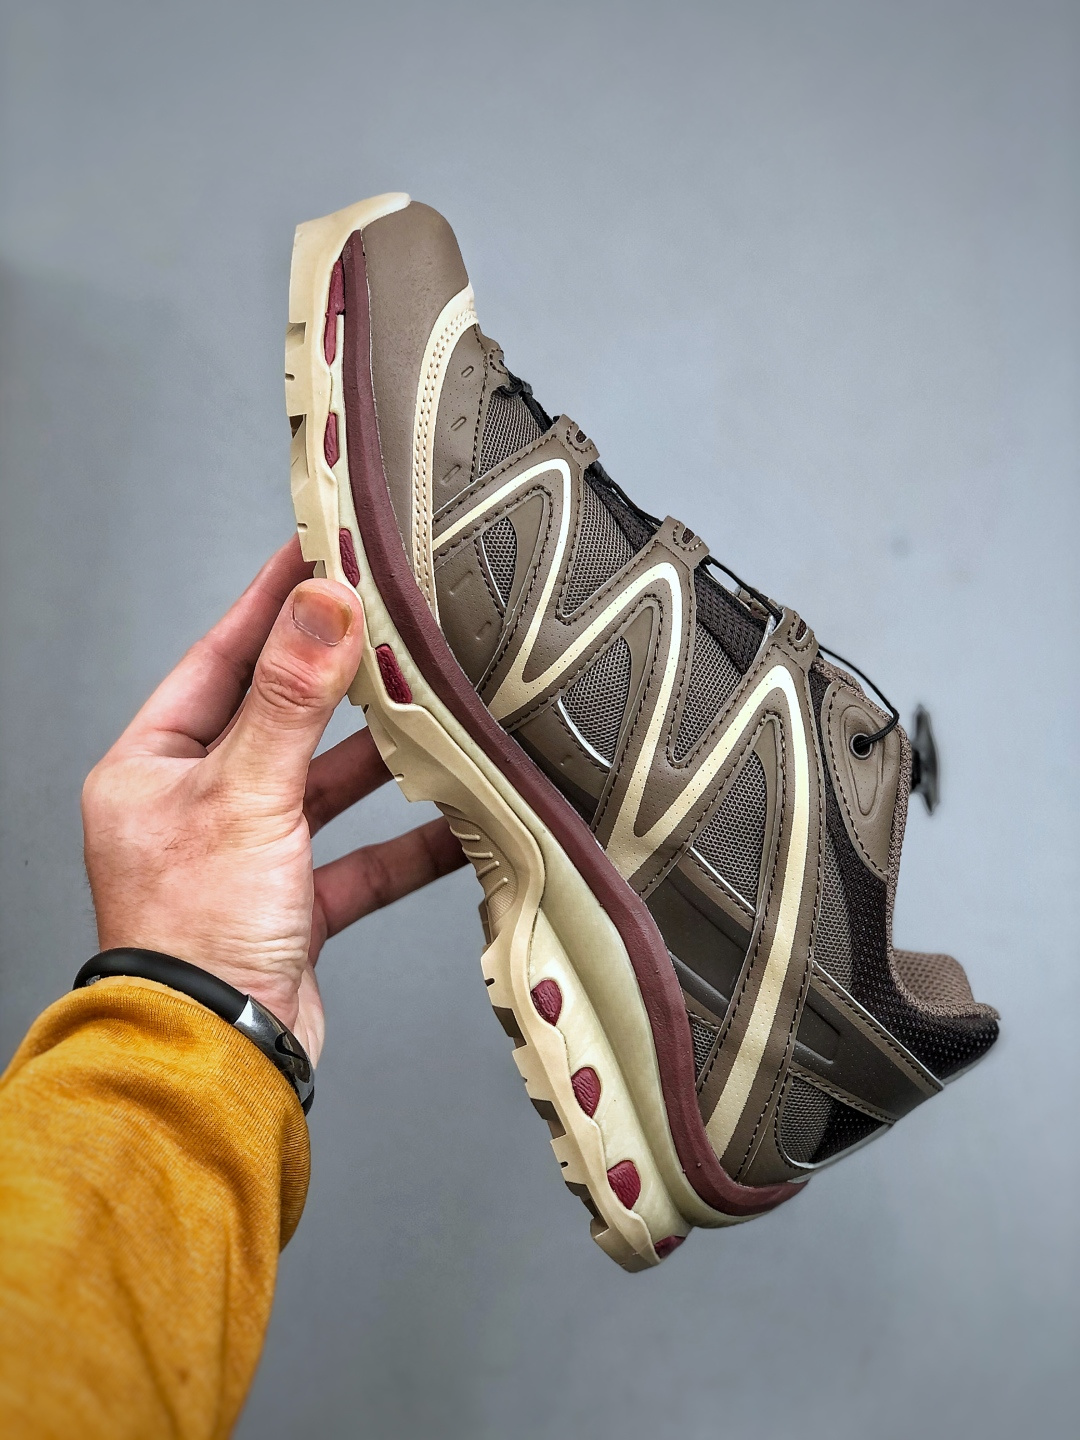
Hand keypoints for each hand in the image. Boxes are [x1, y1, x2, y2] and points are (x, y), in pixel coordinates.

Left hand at [81, 538, 464, 1062]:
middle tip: (393, 626)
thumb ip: (290, 697)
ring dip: (381, 763)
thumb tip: (322, 603)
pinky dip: (406, 843)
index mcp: (151, 767)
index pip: (218, 658)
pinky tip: (456, 822)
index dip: (270, 604)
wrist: (215, 1060)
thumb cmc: (192, 936)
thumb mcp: (245, 794)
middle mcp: (193, 806)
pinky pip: (358, 858)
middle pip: (278, 719)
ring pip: (324, 788)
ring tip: (438, 717)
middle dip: (340, 682)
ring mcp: (245, 857)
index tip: (316, 551)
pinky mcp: (292, 905)